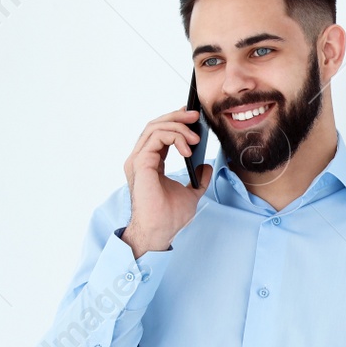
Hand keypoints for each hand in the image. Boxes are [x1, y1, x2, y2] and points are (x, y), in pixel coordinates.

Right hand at [121, 105, 211, 256]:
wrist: (160, 231)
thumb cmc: (170, 217)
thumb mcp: (191, 193)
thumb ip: (197, 179)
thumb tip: (207, 167)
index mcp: (149, 163)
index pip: (159, 134)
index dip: (175, 122)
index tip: (193, 118)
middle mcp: (140, 159)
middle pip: (155, 125)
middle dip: (177, 116)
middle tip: (195, 116)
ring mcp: (138, 160)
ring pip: (154, 127)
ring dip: (178, 126)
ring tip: (196, 137)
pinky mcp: (140, 162)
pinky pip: (156, 137)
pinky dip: (175, 137)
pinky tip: (188, 149)